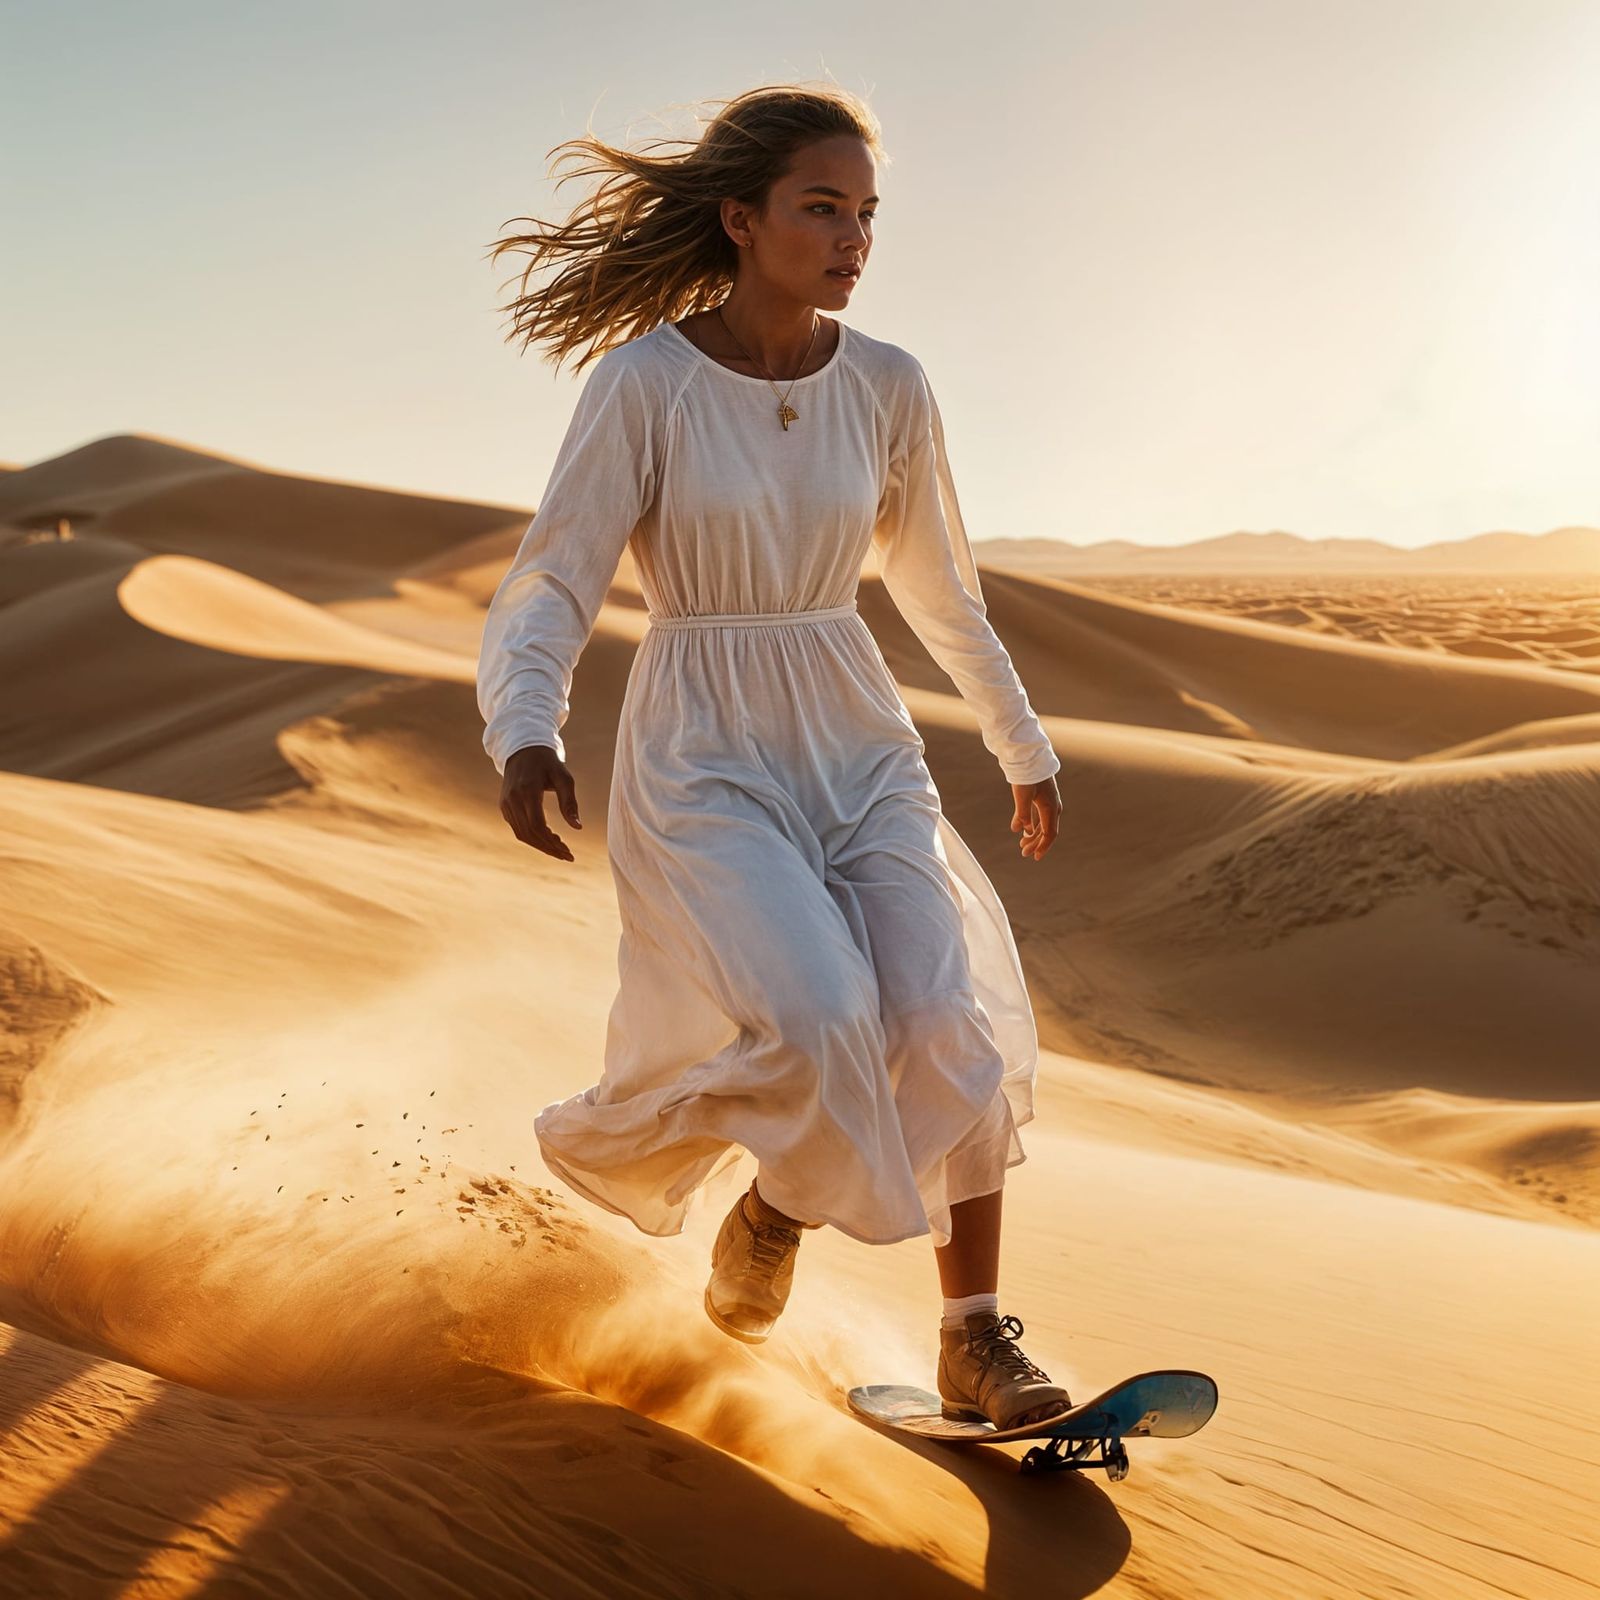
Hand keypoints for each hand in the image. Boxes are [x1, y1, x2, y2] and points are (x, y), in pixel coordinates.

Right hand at [500, 744, 581, 861]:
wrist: (523, 749)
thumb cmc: (548, 763)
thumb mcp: (564, 778)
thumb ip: (570, 803)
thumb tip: (578, 828)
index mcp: (527, 791)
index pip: (537, 826)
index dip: (552, 842)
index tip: (568, 851)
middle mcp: (512, 799)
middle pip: (529, 834)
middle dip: (549, 848)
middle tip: (567, 855)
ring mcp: (506, 803)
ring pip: (521, 834)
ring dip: (541, 845)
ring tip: (560, 849)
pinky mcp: (504, 806)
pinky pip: (517, 828)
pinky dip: (532, 837)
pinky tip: (548, 838)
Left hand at [1010, 775, 1059, 861]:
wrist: (1029, 756)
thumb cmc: (1027, 775)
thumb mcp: (1022, 795)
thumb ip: (1022, 813)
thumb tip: (1021, 830)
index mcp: (1051, 807)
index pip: (1049, 833)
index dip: (1043, 846)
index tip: (1035, 857)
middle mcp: (1052, 806)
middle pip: (1046, 830)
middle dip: (1036, 843)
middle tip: (1023, 853)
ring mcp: (1048, 802)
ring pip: (1042, 824)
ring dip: (1033, 835)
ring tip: (1022, 844)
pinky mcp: (1041, 797)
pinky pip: (1038, 816)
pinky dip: (1031, 824)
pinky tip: (1021, 829)